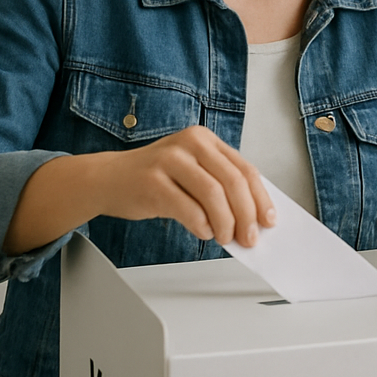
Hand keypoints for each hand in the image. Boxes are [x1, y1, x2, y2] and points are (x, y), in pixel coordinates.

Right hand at [96, 126, 275, 246]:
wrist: (107, 178)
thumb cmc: (155, 178)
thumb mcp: (190, 170)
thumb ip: (219, 184)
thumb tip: (252, 217)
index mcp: (204, 139)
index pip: (244, 168)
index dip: (260, 197)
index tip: (269, 220)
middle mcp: (189, 143)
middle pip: (232, 181)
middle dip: (247, 214)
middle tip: (250, 237)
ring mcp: (169, 160)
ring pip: (213, 194)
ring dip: (226, 223)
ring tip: (226, 238)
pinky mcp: (152, 181)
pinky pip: (187, 208)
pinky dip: (201, 225)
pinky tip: (204, 233)